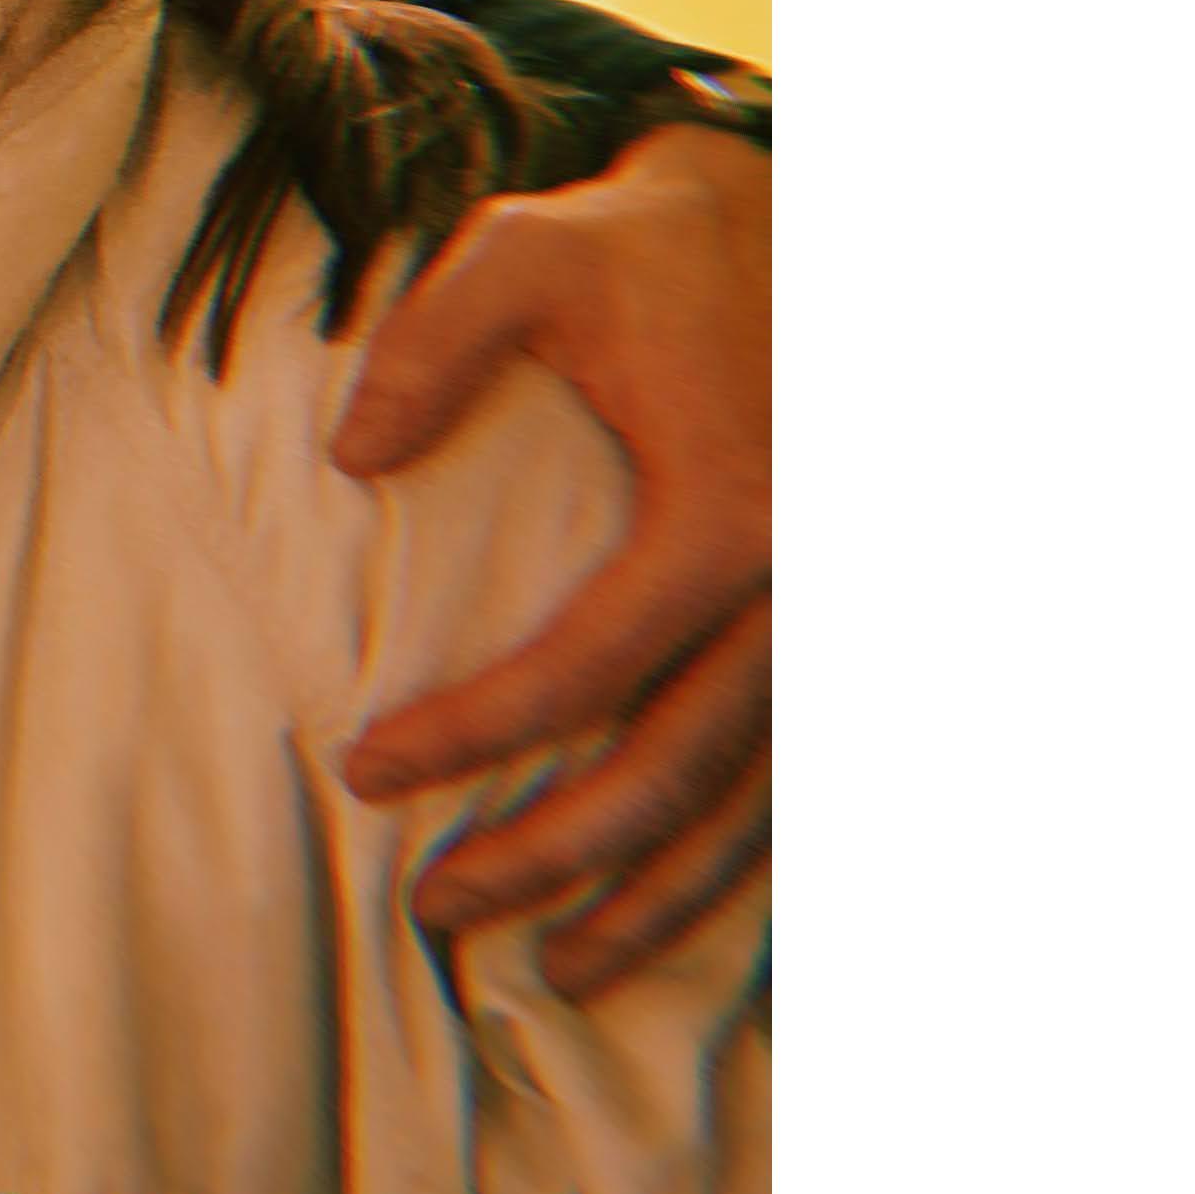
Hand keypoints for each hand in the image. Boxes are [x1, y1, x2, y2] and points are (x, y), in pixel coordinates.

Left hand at [332, 122, 768, 997]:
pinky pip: (792, 782)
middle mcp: (804, 596)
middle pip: (671, 773)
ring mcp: (840, 630)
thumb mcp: (525, 252)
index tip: (366, 768)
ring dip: (654, 900)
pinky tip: (662, 910)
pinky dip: (730, 861)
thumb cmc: (648, 246)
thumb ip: (429, 344)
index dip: (471, 733)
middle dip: (553, 859)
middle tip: (437, 904)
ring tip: (557, 970)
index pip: (582, 668)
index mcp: (727, 514)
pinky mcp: (844, 639)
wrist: (797, 223)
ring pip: (749, 806)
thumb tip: (350, 459)